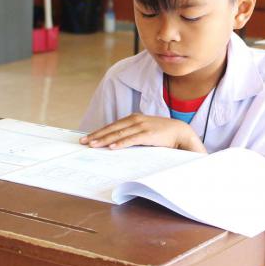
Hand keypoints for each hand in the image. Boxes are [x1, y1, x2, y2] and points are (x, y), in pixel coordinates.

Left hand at [80, 113, 205, 152]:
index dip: (99, 131)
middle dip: (97, 135)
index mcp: (134, 118)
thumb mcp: (145, 130)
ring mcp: (142, 127)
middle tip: (83, 142)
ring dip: (105, 139)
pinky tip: (112, 147)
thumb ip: (133, 133)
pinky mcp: (148, 135)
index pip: (113, 125)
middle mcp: (136, 120)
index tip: (88, 138)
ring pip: (119, 134)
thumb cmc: (162, 133)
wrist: (181, 132)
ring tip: (93, 145)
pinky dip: (120, 143)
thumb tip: (117, 142)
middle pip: (112, 128)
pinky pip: (131, 139)